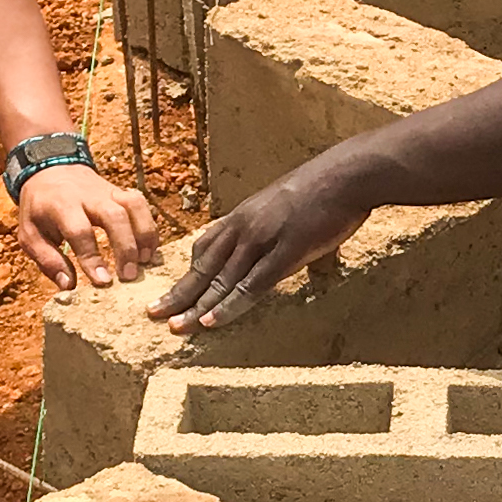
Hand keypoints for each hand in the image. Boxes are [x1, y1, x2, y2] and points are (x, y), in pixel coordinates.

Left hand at [17, 164, 158, 288]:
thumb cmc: (40, 209)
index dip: (92, 257)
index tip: (102, 281)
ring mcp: (108, 191)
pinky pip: (141, 205)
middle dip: (125, 247)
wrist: (50, 171)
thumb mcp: (29, 234)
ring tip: (144, 263)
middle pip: (114, 216)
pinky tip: (149, 251)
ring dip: (143, 235)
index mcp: (61, 205)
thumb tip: (68, 285)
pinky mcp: (120, 192)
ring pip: (133, 206)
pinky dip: (149, 228)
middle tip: (128, 276)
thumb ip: (47, 260)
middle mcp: (88, 196)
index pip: (80, 230)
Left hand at [152, 156, 372, 327]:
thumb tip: (300, 255)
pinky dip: (229, 305)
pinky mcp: (285, 252)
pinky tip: (212, 321)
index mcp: (245, 216)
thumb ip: (285, 233)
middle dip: (179, 292)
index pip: (206, 246)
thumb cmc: (328, 189)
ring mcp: (263, 240)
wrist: (348, 174)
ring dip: (196, 306)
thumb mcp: (290, 207)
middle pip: (204, 266)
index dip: (189, 271)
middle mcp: (245, 227)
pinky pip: (251, 285)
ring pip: (221, 279)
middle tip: (153, 313)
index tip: (173, 290)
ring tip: (175, 327)